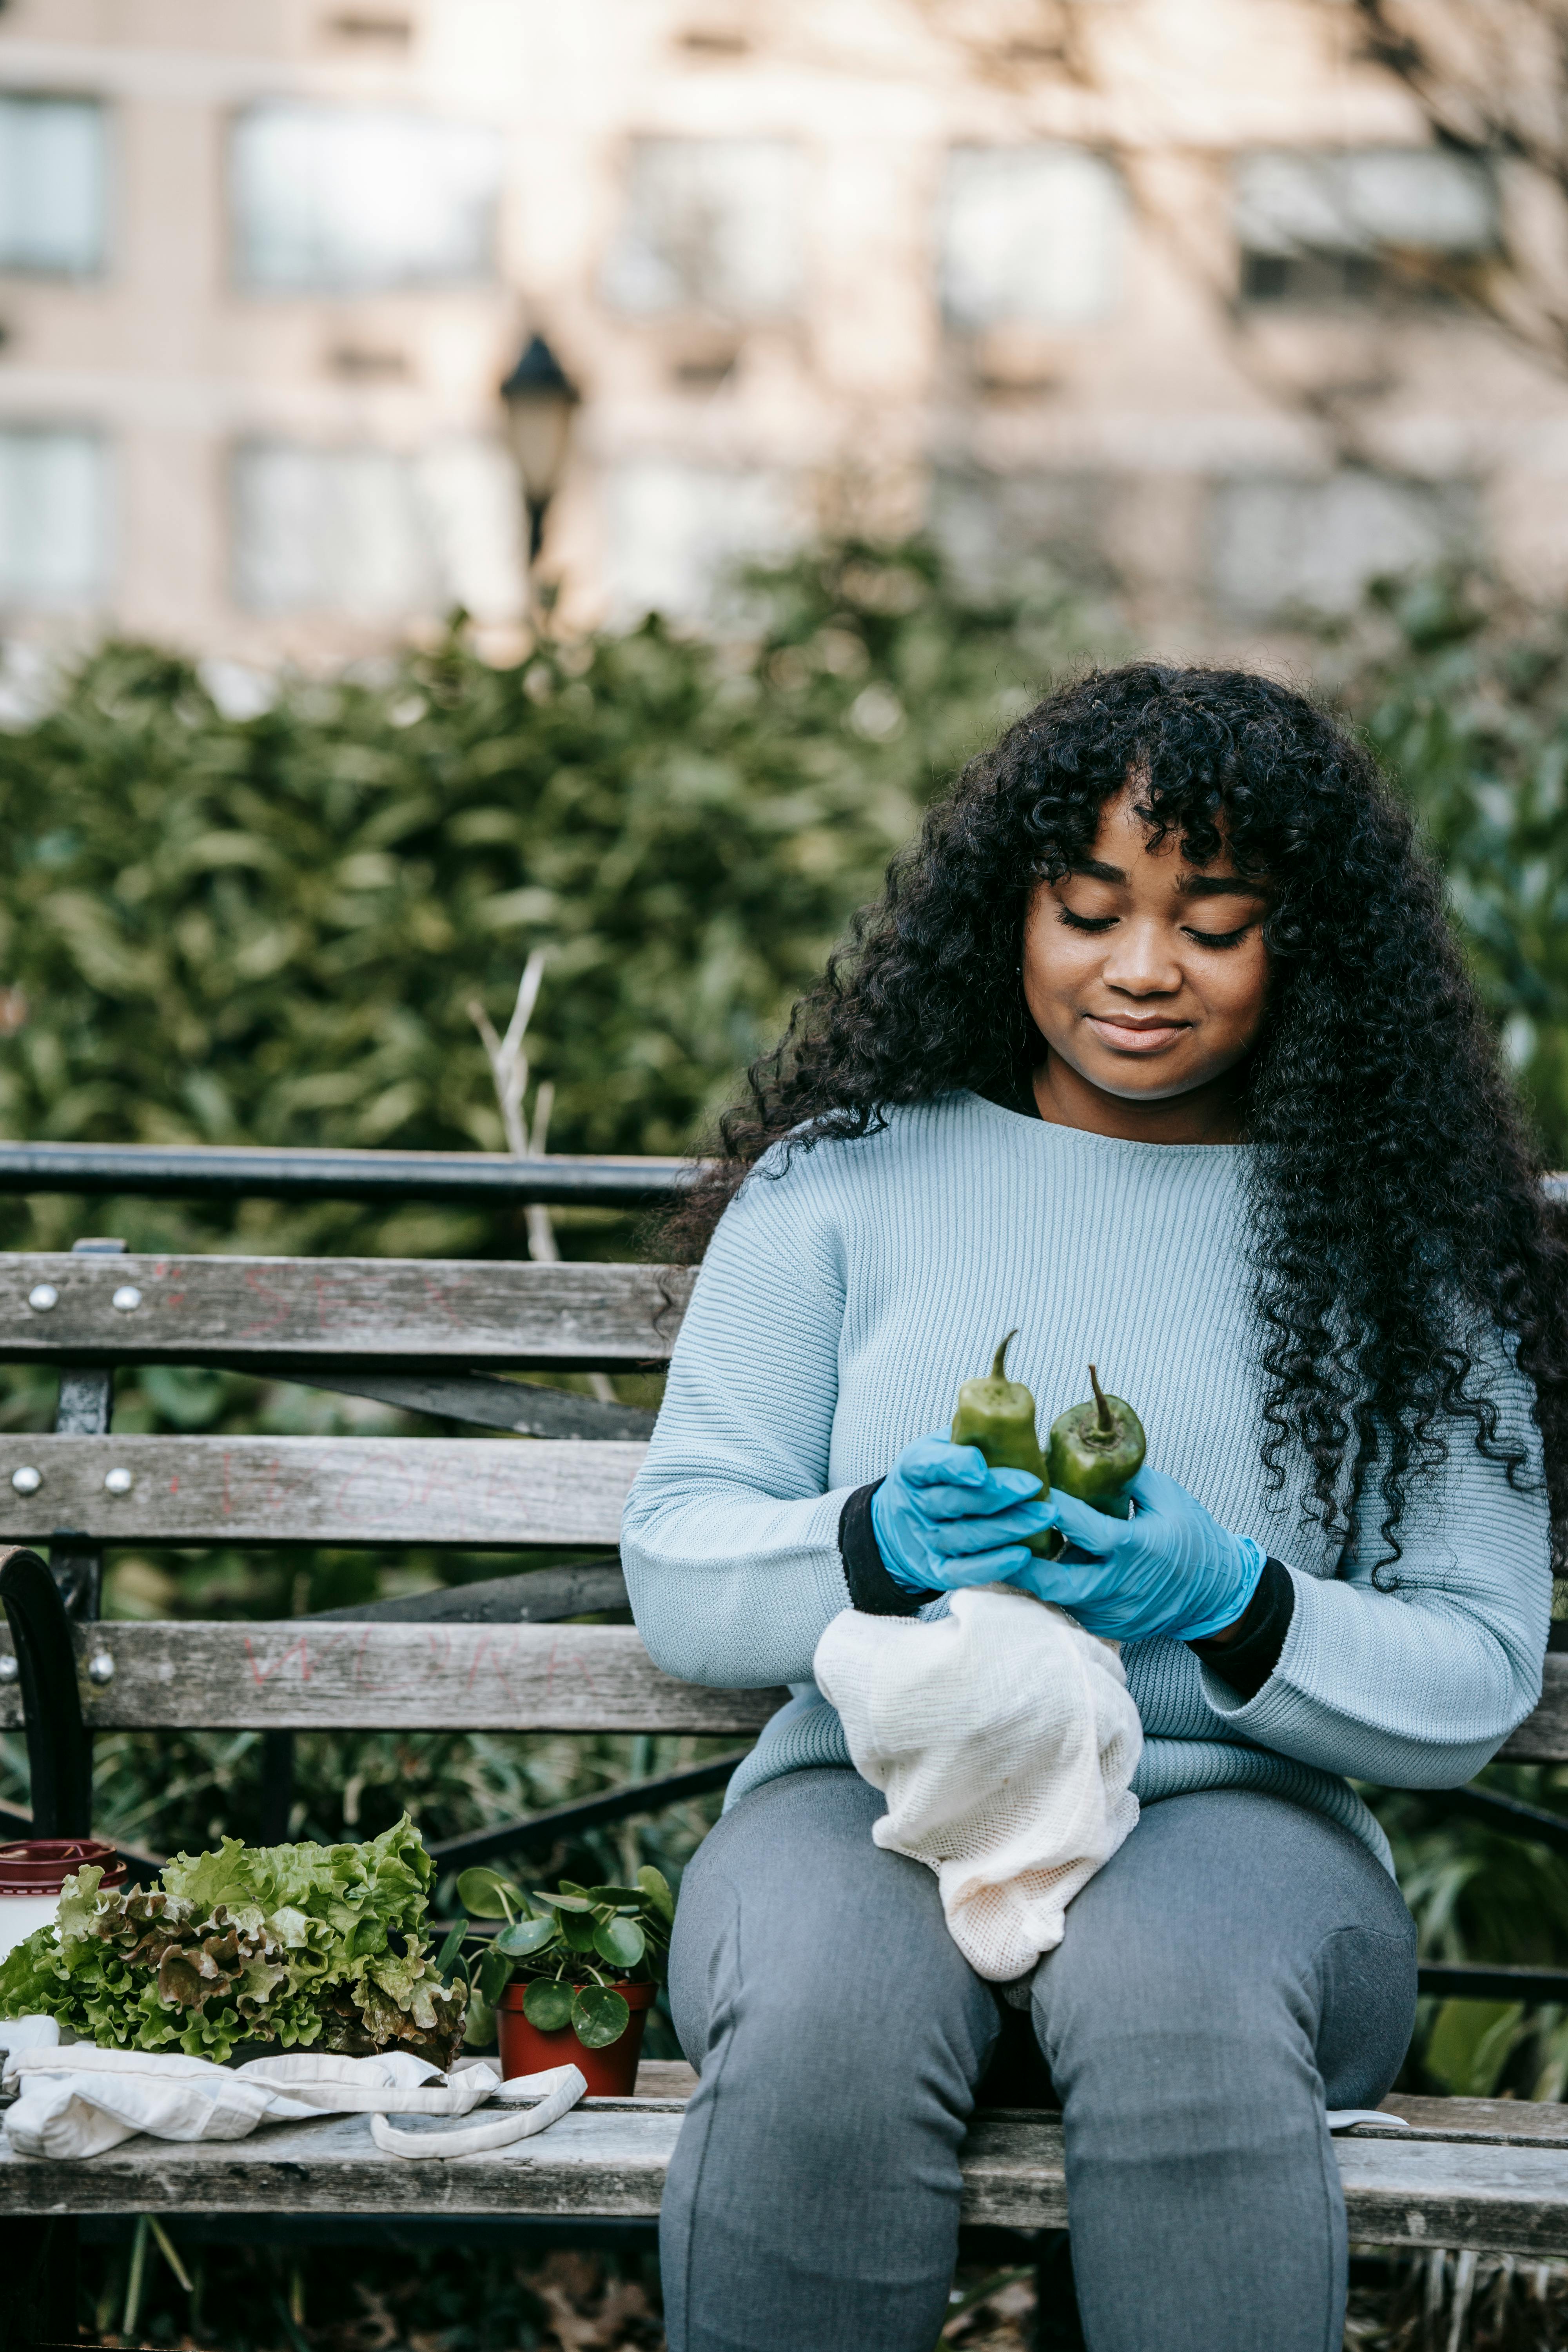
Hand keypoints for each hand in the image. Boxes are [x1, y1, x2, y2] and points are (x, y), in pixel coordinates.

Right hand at [871, 1434, 1054, 1594]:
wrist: (901, 1526)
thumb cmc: (937, 1479)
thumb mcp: (941, 1449)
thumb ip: (969, 1437)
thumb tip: (1015, 1417)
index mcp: (915, 1468)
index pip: (930, 1465)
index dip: (956, 1466)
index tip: (982, 1466)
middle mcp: (916, 1505)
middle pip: (955, 1502)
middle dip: (998, 1495)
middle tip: (1035, 1487)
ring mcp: (926, 1540)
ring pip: (965, 1537)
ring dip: (1007, 1528)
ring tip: (1045, 1517)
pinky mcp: (936, 1571)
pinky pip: (963, 1572)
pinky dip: (992, 1565)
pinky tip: (1023, 1554)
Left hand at [1013, 1465, 1265, 1644]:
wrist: (1216, 1593)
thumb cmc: (1193, 1537)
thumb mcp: (1168, 1497)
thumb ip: (1128, 1477)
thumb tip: (1088, 1453)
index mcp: (1136, 1548)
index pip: (1084, 1528)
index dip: (1053, 1509)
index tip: (1028, 1489)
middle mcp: (1120, 1587)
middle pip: (1057, 1582)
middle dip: (1022, 1563)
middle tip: (997, 1539)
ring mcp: (1113, 1613)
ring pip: (1059, 1598)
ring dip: (1035, 1576)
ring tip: (1008, 1551)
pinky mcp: (1110, 1629)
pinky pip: (1073, 1609)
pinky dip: (1056, 1591)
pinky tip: (1038, 1570)